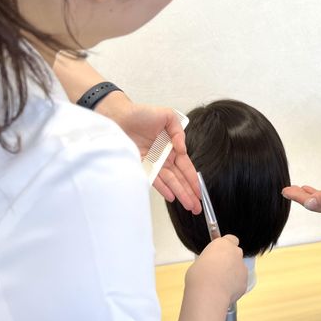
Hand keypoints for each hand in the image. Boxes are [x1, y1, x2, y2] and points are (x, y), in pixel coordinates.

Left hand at [97, 92, 200, 211]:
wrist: (119, 115)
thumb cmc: (142, 113)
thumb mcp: (168, 116)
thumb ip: (179, 132)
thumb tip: (183, 149)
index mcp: (173, 146)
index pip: (186, 167)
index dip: (194, 180)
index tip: (200, 192)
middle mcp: (164, 157)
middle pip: (180, 178)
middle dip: (190, 193)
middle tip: (197, 207)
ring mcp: (153, 163)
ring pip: (170, 182)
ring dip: (180, 194)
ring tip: (189, 206)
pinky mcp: (142, 165)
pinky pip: (154, 179)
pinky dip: (163, 189)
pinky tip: (172, 197)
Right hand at [185, 235, 247, 305]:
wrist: (209, 294)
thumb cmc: (199, 276)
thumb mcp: (199, 262)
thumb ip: (210, 260)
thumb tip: (211, 267)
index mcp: (223, 244)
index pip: (231, 239)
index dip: (226, 246)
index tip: (220, 252)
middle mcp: (236, 253)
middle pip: (235, 254)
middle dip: (229, 260)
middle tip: (218, 270)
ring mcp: (242, 267)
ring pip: (238, 269)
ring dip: (232, 274)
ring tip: (218, 284)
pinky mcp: (245, 281)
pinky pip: (239, 282)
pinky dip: (234, 286)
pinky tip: (223, 292)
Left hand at [283, 172, 320, 221]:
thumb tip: (308, 203)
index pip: (311, 203)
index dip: (297, 196)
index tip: (284, 190)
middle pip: (313, 204)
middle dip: (299, 196)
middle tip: (286, 189)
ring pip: (319, 203)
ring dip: (307, 196)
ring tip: (296, 189)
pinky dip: (318, 196)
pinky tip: (312, 191)